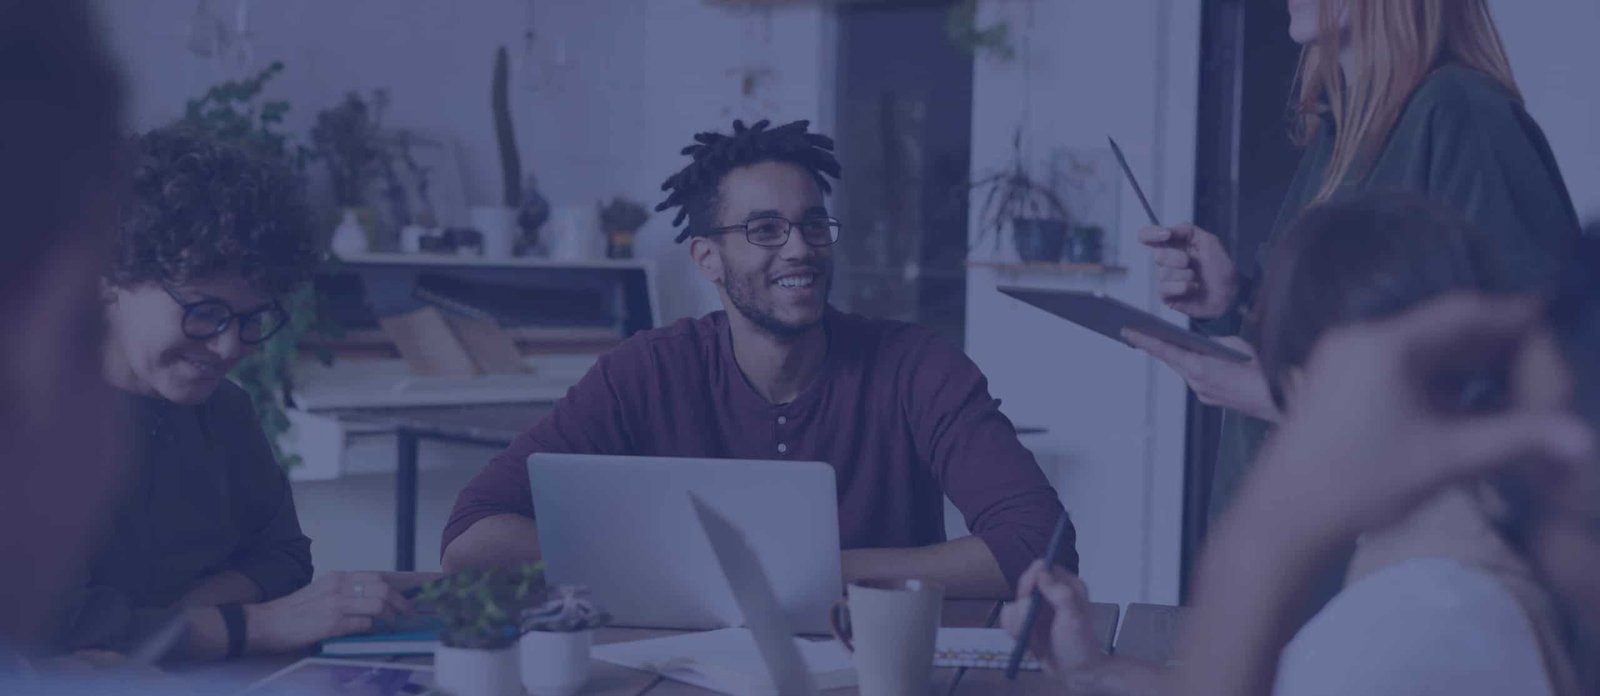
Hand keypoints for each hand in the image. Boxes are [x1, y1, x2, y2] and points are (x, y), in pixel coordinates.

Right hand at [246, 571, 413, 653]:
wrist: (265, 623)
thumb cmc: (293, 612)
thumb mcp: (322, 592)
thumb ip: (346, 593)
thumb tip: (372, 602)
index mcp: (338, 577)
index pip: (377, 577)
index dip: (396, 589)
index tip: (406, 599)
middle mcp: (339, 586)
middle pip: (383, 589)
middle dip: (401, 603)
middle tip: (407, 614)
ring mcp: (336, 604)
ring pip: (378, 604)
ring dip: (390, 617)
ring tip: (393, 625)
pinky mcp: (332, 623)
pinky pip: (364, 624)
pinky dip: (372, 628)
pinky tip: (371, 632)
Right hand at [999, 560, 1104, 677]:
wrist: (1075, 673)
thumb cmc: (1078, 645)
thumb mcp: (1073, 618)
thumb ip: (1059, 593)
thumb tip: (1041, 570)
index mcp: (1067, 586)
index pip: (1042, 567)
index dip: (1033, 578)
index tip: (1030, 594)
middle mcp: (1051, 593)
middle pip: (1024, 584)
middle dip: (1024, 605)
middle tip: (1031, 620)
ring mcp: (1038, 608)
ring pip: (1014, 602)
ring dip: (1018, 621)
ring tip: (1032, 636)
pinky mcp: (1027, 622)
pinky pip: (1009, 617)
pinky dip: (1013, 629)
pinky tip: (1027, 640)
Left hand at [1123, 330, 1278, 420]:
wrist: (1275, 397)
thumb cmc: (1258, 368)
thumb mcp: (1233, 345)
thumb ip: (1212, 343)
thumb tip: (1202, 344)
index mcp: (1198, 366)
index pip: (1163, 350)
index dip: (1143, 339)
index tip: (1127, 331)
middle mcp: (1196, 382)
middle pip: (1172, 360)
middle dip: (1160, 346)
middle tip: (1142, 332)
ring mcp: (1203, 393)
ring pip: (1185, 371)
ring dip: (1180, 358)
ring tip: (1170, 342)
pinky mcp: (1210, 399)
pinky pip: (1197, 380)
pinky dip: (1196, 369)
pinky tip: (1199, 362)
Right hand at [1139, 224, 1237, 319]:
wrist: (1229, 294)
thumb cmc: (1220, 268)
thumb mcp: (1209, 242)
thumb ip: (1188, 231)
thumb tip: (1168, 229)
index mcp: (1174, 245)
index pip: (1148, 235)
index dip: (1151, 233)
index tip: (1166, 235)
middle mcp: (1166, 261)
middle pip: (1157, 255)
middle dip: (1178, 258)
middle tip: (1191, 263)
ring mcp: (1165, 279)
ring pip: (1163, 273)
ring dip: (1186, 275)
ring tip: (1197, 279)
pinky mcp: (1166, 296)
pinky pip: (1165, 288)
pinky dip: (1184, 287)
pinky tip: (1194, 289)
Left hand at [1236, 294, 1595, 547]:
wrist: (1284, 516)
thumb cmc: (1361, 483)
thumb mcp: (1446, 459)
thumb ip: (1517, 440)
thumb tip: (1585, 438)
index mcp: (1384, 344)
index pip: (1462, 313)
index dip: (1511, 315)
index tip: (1550, 314)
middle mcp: (1359, 340)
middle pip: (1441, 329)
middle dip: (1492, 342)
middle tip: (1541, 353)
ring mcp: (1342, 359)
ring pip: (1419, 350)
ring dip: (1464, 362)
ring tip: (1513, 376)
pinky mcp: (1335, 382)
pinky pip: (1397, 366)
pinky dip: (1435, 378)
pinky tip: (1466, 399)